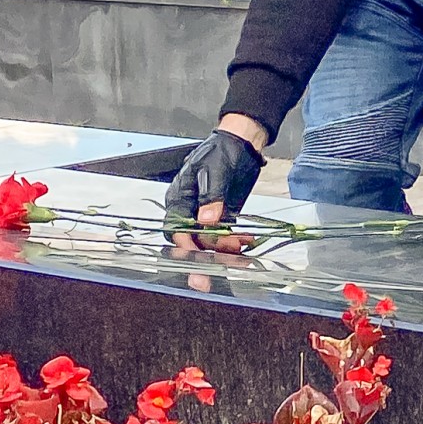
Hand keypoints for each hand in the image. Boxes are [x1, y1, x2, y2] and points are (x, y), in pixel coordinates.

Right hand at [167, 121, 266, 256]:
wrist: (243, 142)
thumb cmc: (222, 151)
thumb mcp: (215, 170)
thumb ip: (211, 196)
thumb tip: (206, 220)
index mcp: (179, 199)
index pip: (174, 229)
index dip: (184, 244)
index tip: (196, 254)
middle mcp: (190, 211)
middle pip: (190, 242)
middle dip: (200, 259)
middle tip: (206, 280)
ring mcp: (207, 216)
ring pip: (210, 243)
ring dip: (224, 250)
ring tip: (242, 250)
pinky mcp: (224, 217)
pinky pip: (226, 236)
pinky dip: (235, 242)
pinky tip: (248, 242)